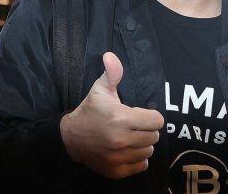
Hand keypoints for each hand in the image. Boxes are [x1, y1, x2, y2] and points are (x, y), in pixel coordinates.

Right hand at [60, 52, 163, 178]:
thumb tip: (110, 55)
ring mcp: (118, 158)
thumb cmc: (90, 111)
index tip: (141, 114)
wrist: (70, 138)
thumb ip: (112, 73)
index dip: (151, 116)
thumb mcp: (100, 89)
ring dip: (143, 144)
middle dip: (147, 130)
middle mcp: (121, 140)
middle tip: (135, 125)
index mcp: (121, 118)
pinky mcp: (116, 171)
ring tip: (131, 137)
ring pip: (148, 152)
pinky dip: (137, 159)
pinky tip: (127, 149)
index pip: (157, 121)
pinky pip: (141, 166)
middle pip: (154, 136)